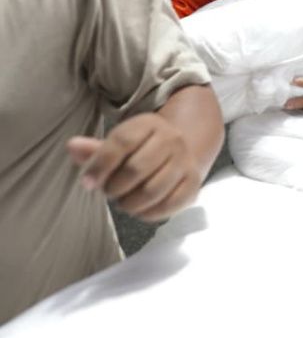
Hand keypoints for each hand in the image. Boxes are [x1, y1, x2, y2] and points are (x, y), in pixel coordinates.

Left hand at [66, 113, 203, 221]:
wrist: (180, 152)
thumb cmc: (139, 150)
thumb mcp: (118, 143)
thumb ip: (94, 149)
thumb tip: (72, 146)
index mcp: (149, 124)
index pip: (122, 142)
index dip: (100, 165)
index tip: (87, 183)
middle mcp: (172, 139)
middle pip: (136, 169)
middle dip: (115, 187)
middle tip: (110, 192)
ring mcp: (186, 161)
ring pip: (152, 191)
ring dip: (130, 204)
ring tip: (125, 201)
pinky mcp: (194, 183)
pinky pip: (168, 205)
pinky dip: (148, 213)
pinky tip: (141, 208)